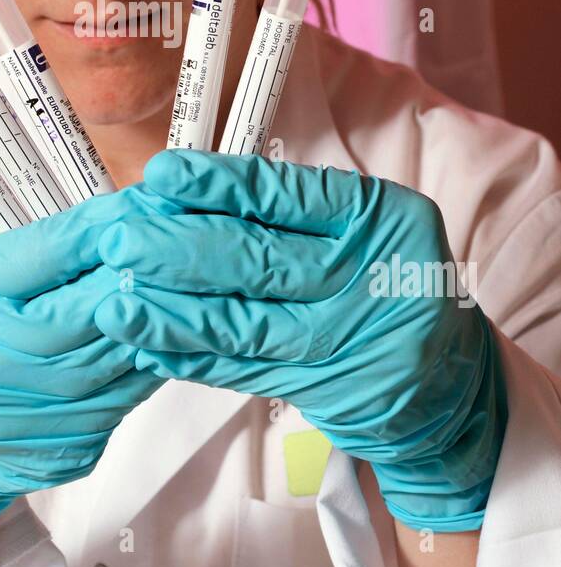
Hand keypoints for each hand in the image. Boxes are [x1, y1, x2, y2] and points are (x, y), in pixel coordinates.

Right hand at [0, 186, 176, 543]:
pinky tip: (176, 337)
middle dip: (136, 272)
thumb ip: (32, 255)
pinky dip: (153, 364)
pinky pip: (123, 401)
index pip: (41, 255)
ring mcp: (19, 418)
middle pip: (81, 311)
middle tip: (181, 240)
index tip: (144, 201)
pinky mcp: (60, 450)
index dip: (100, 228)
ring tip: (189, 284)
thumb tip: (117, 221)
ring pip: (111, 359)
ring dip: (157, 319)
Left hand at [93, 151, 507, 531]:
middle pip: (258, 258)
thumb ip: (290, 212)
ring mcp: (350, 338)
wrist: (450, 381)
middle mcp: (369, 276)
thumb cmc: (385, 283)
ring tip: (115, 300)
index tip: (161, 176)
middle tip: (118, 238)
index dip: (218, 185)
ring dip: (171, 312)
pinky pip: (244, 369)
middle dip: (177, 249)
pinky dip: (191, 356)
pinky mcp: (325, 390)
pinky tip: (147, 343)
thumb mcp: (364, 230)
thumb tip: (184, 193)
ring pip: (243, 321)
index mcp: (379, 218)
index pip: (286, 194)